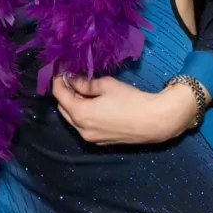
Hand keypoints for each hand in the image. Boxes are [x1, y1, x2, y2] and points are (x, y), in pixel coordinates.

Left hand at [51, 75, 197, 145]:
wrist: (154, 122)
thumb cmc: (130, 100)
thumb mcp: (105, 85)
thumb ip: (84, 83)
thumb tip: (71, 78)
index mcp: (80, 114)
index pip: (59, 95)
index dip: (58, 81)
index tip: (60, 70)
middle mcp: (81, 130)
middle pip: (63, 108)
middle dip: (64, 93)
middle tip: (72, 78)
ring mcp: (91, 138)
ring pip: (73, 119)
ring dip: (73, 105)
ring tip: (83, 90)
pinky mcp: (101, 142)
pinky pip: (84, 127)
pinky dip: (83, 115)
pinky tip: (93, 104)